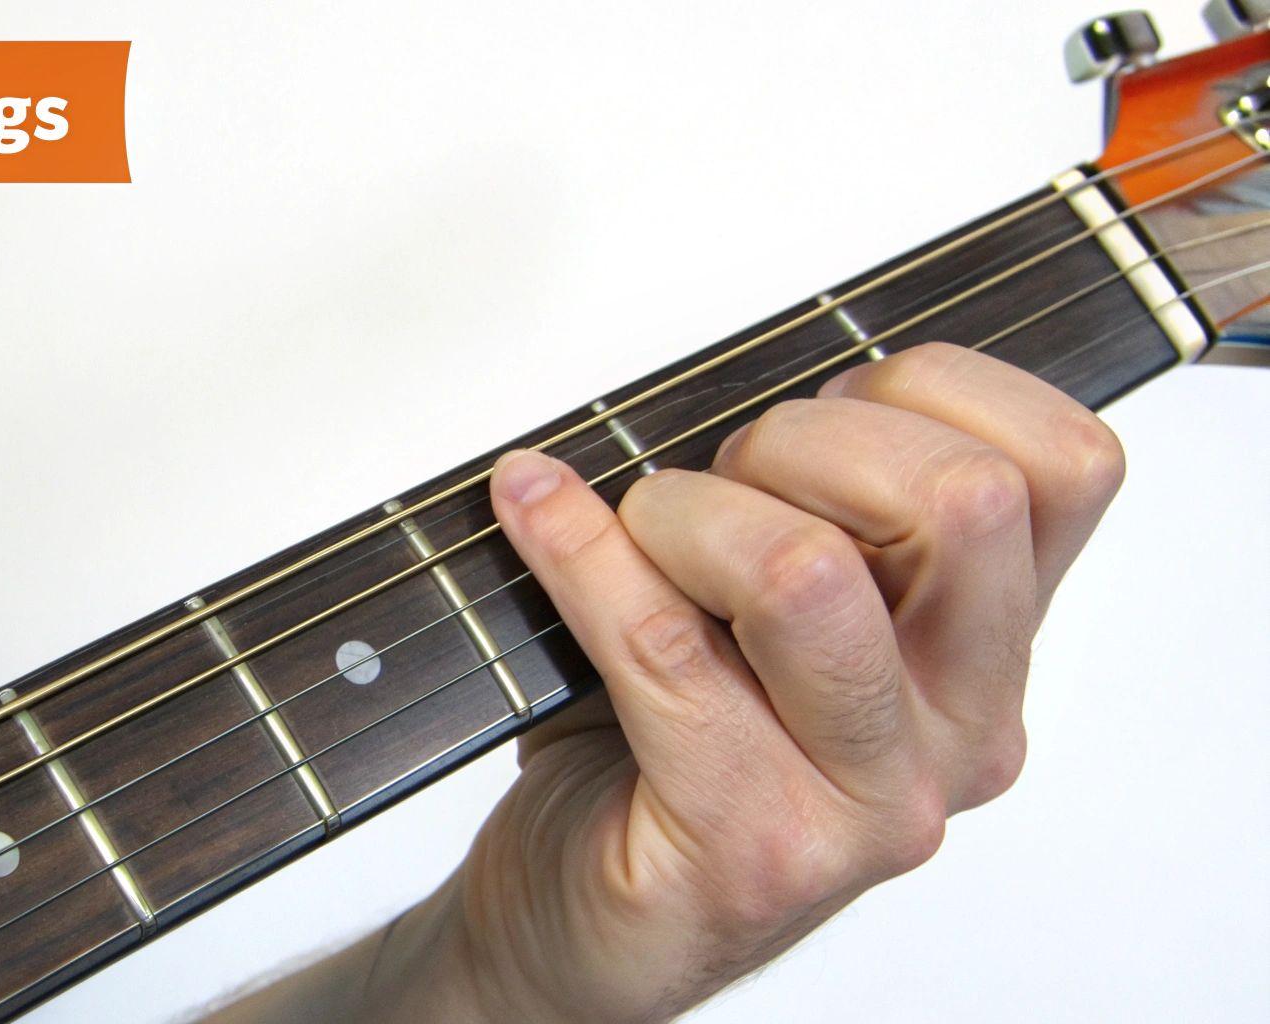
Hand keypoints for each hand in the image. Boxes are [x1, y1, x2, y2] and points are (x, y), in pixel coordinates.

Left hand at [202, 343, 1123, 1022]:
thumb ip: (811, 501)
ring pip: (810, 573)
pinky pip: (664, 645)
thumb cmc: (662, 744)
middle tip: (712, 485)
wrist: (579, 913)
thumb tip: (757, 370)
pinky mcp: (755, 844)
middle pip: (963, 498)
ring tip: (633, 530)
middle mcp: (963, 727)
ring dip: (689, 510)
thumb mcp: (767, 604)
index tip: (825, 412)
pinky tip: (535, 515)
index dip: (930, 391)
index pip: (1064, 464)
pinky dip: (580, 553)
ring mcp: (871, 800)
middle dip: (803, 440)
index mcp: (989, 648)